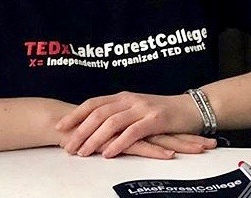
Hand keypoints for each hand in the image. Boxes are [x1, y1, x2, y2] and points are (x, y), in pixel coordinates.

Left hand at [55, 91, 204, 157]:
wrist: (191, 108)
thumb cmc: (162, 112)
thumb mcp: (137, 109)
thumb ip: (119, 115)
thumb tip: (95, 129)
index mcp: (123, 96)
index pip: (94, 103)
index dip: (76, 114)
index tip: (59, 127)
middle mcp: (130, 99)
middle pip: (99, 113)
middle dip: (80, 130)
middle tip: (68, 147)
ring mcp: (143, 108)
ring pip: (113, 122)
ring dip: (95, 138)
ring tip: (83, 153)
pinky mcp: (156, 120)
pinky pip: (133, 131)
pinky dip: (119, 142)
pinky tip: (109, 153)